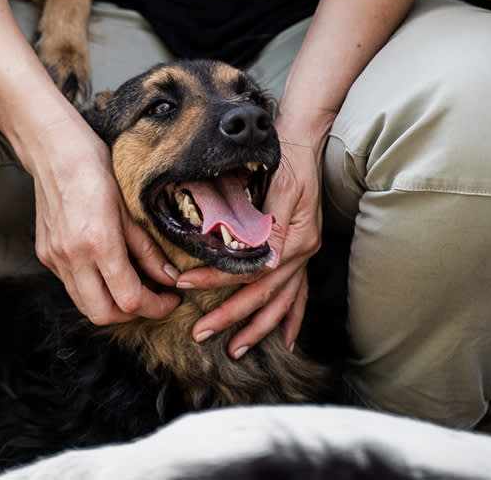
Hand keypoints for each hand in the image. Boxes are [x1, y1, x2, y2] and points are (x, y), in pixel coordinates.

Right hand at [31, 121, 180, 324]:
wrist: (54, 151)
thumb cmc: (96, 169)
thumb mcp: (130, 207)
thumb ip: (147, 249)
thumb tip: (169, 278)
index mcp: (98, 242)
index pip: (130, 298)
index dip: (156, 307)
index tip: (172, 299)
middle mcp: (72, 256)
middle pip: (104, 314)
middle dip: (133, 314)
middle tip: (155, 299)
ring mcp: (54, 258)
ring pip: (84, 305)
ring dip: (111, 305)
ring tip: (134, 286)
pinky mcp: (45, 255)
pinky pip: (71, 286)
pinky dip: (93, 289)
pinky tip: (108, 271)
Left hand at [174, 135, 323, 356]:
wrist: (305, 140)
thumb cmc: (286, 158)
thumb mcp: (279, 184)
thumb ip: (267, 220)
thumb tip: (252, 253)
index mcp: (291, 236)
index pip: (249, 269)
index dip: (216, 279)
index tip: (185, 283)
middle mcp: (300, 250)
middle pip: (264, 294)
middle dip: (232, 317)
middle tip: (201, 333)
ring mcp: (304, 254)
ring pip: (282, 302)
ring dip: (259, 328)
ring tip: (236, 349)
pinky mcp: (302, 251)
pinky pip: (300, 293)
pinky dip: (292, 317)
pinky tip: (287, 339)